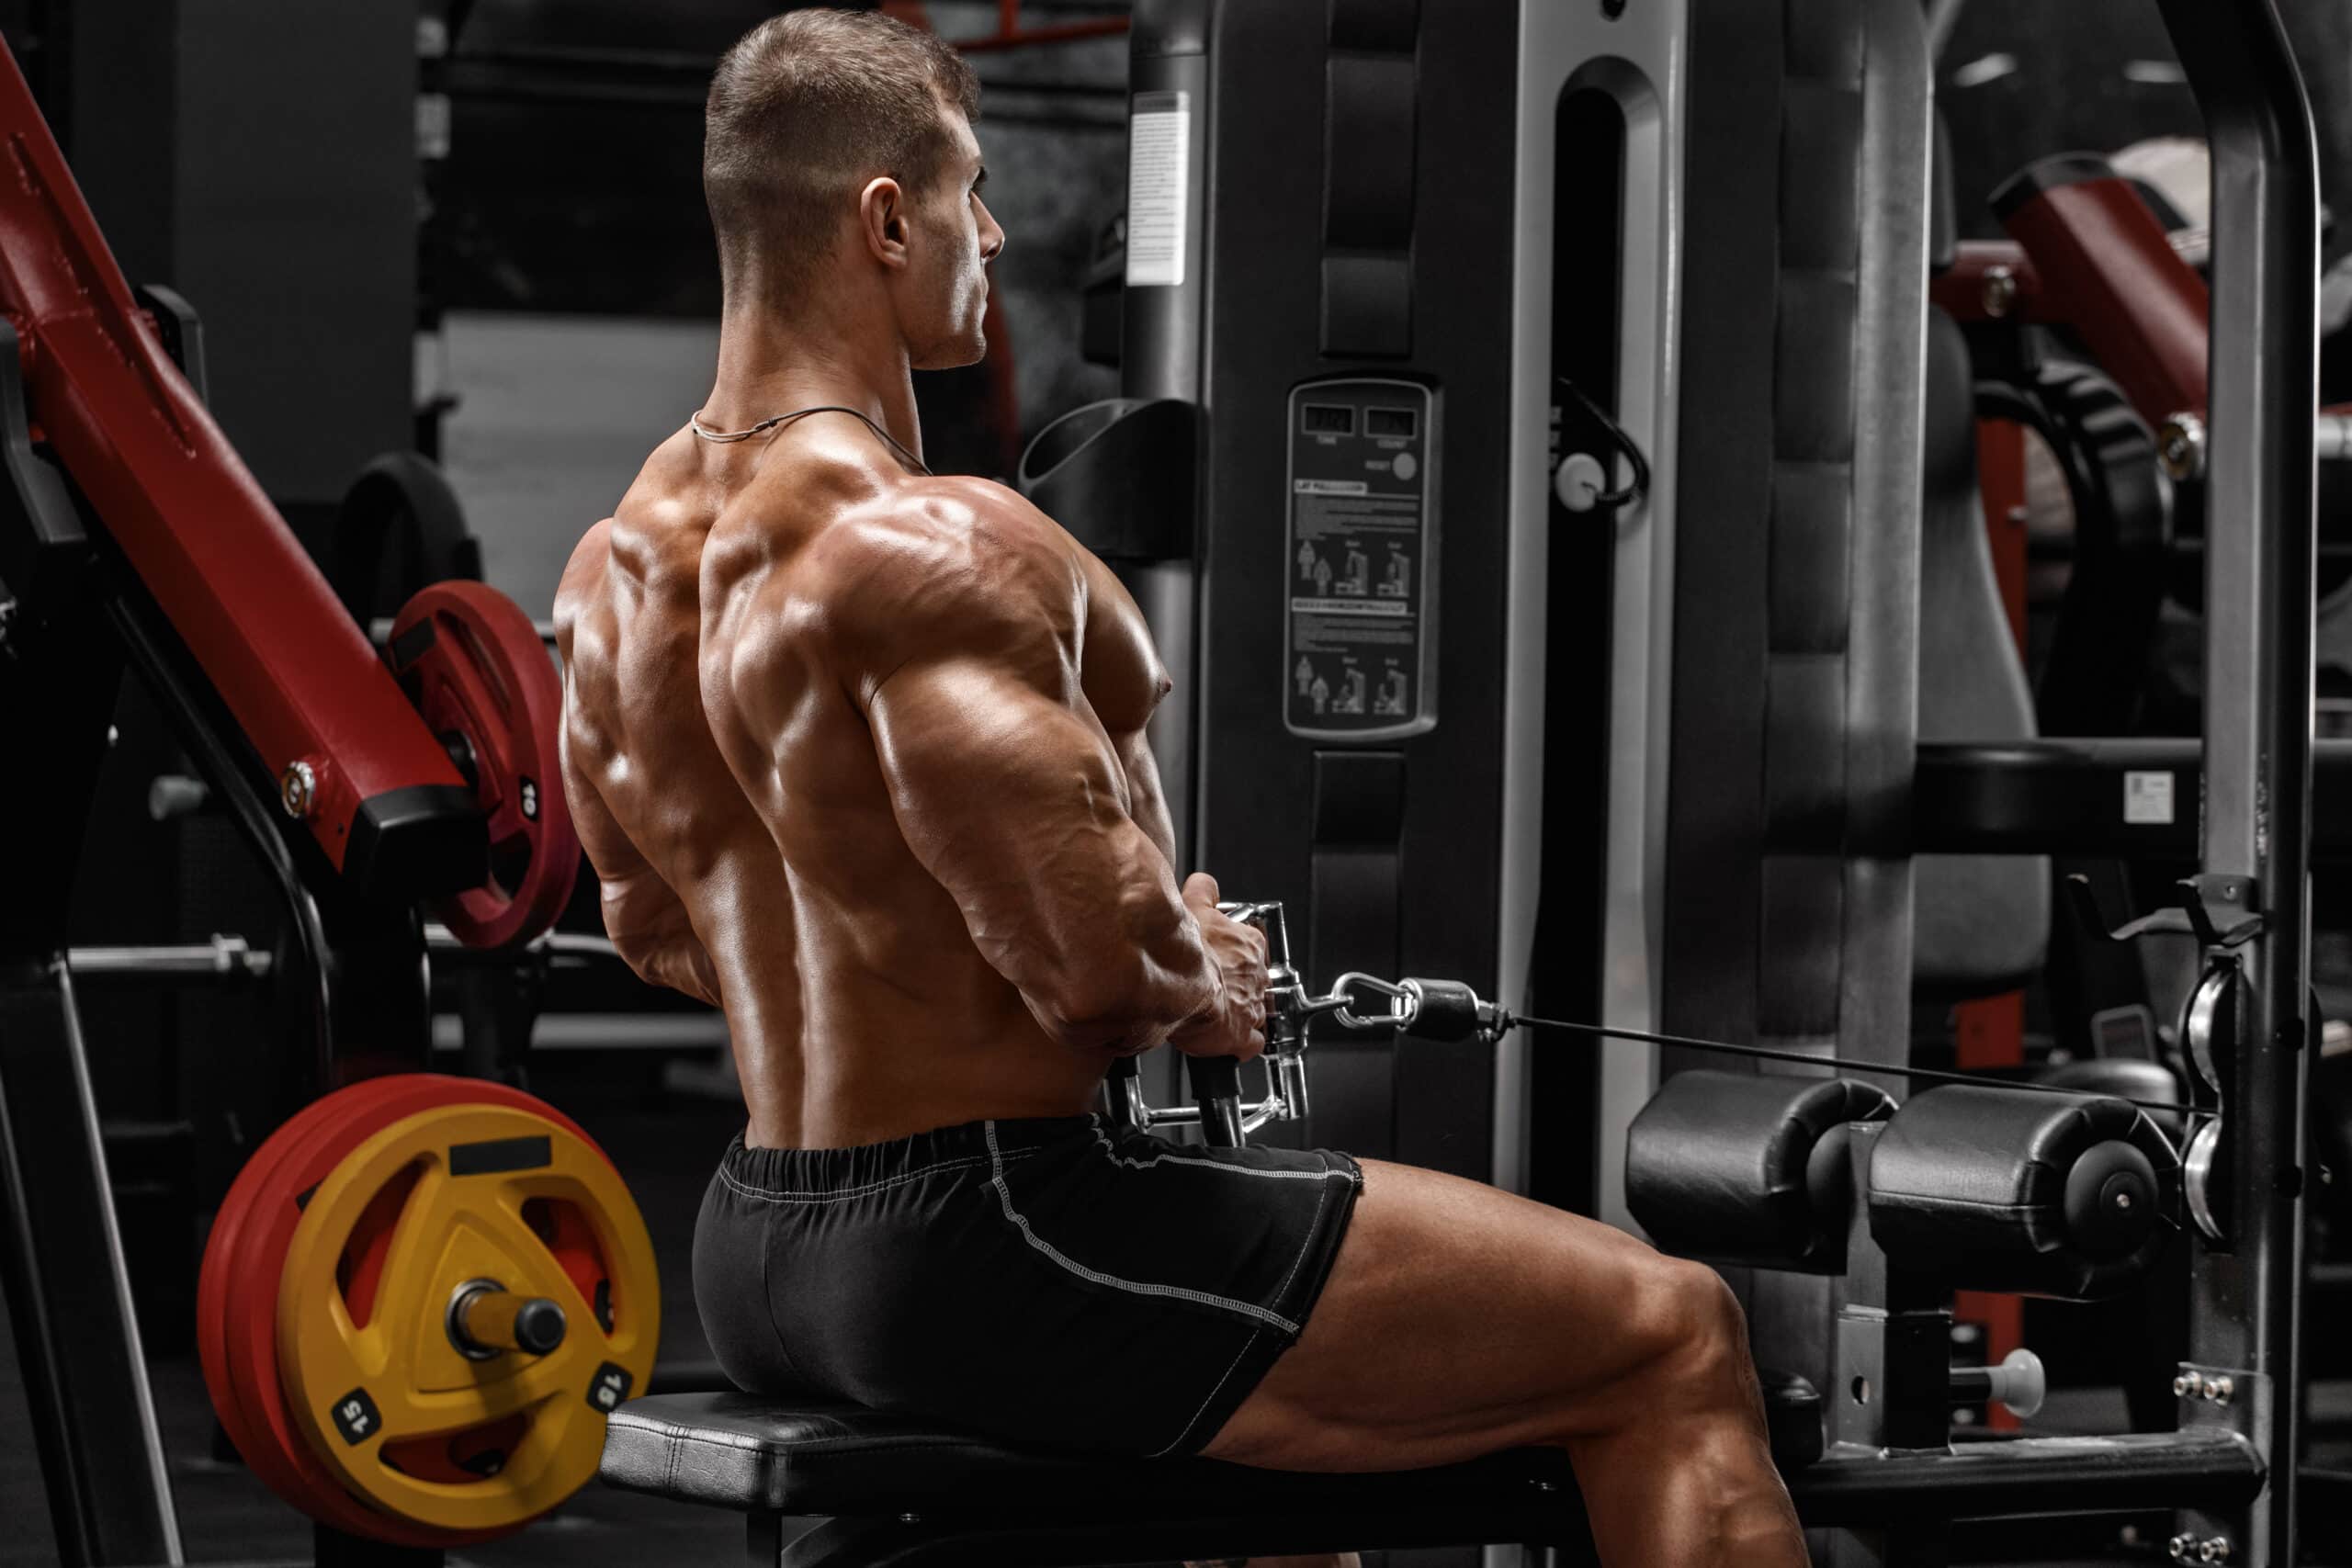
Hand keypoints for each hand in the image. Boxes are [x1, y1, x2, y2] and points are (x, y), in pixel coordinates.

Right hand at [1166, 872, 1268, 1061]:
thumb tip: (1205, 883)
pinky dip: (1241, 1043)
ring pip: (1253, 1009)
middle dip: (1234, 985)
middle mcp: (1256, 974)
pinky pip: (1251, 1042)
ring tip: (1213, 1014)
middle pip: (1252, 979)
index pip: (1249, 946)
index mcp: (1248, 942)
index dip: (1231, 955)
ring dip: (1236, 1012)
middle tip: (1210, 987)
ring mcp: (1253, 1005)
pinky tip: (1224, 1039)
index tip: (1218, 959)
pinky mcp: (1244, 1035)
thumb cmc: (1186, 952)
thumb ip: (1203, 891)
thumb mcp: (1193, 907)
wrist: (1177, 989)